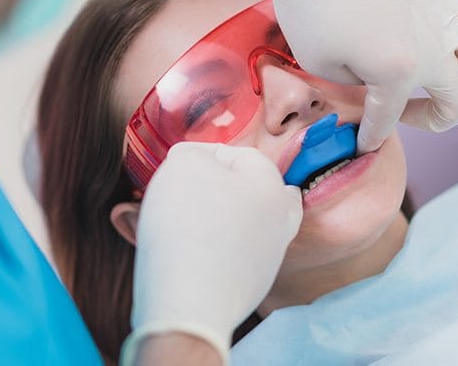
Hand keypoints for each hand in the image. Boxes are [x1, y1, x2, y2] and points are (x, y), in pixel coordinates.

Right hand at [121, 142, 301, 364]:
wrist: (190, 303)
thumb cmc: (188, 226)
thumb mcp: (184, 166)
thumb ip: (193, 153)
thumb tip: (194, 160)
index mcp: (271, 186)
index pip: (239, 154)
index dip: (204, 153)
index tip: (176, 163)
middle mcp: (280, 219)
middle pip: (254, 189)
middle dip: (222, 183)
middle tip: (193, 187)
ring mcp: (270, 254)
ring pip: (249, 221)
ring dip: (223, 213)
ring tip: (191, 215)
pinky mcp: (253, 283)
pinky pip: (237, 251)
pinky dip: (220, 243)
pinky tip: (196, 245)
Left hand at [204, 0, 457, 152]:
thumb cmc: (308, 2)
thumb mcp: (319, 63)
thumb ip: (354, 83)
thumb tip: (371, 80)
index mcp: (398, 71)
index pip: (389, 118)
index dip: (373, 136)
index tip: (363, 144)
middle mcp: (433, 44)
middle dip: (433, 120)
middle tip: (404, 115)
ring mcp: (444, 10)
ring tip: (429, 78)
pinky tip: (443, 38)